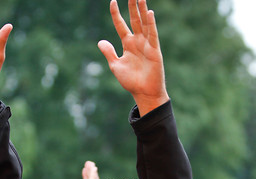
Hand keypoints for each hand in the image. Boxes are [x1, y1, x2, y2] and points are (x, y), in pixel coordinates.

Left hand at [98, 0, 168, 114]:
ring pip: (144, 24)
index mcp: (128, 44)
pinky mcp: (154, 50)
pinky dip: (151, 24)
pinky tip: (149, 13)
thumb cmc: (131, 81)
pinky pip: (152, 34)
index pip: (120, 24)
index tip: (112, 1)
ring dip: (142, 10)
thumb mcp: (116, 66)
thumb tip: (100, 41)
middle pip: (134, 20)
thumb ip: (109, 53)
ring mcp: (147, 44)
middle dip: (132, 6)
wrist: (143, 93)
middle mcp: (138, 41)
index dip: (116, 14)